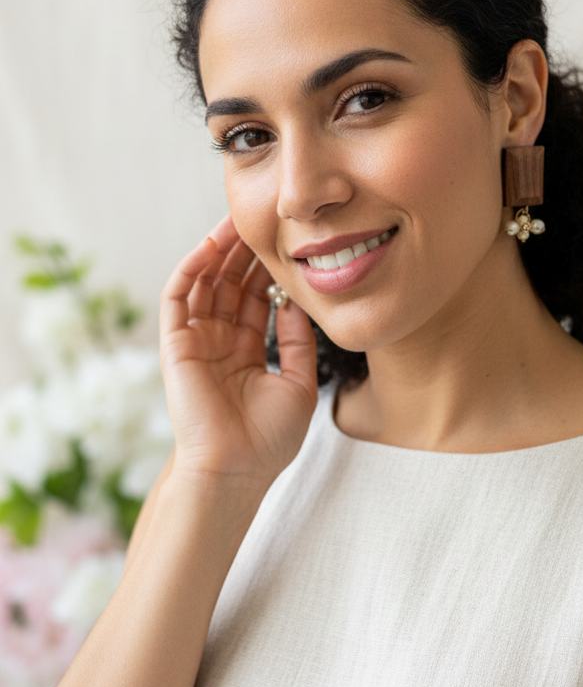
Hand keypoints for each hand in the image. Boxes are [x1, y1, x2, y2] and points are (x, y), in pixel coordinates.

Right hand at [160, 216, 317, 487]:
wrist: (236, 469)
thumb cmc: (268, 439)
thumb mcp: (299, 382)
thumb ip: (299, 340)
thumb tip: (302, 299)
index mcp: (246, 351)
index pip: (255, 297)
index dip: (267, 268)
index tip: (287, 239)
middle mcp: (219, 341)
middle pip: (230, 283)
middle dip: (244, 250)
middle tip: (261, 216)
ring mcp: (196, 341)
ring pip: (205, 282)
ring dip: (218, 251)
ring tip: (236, 220)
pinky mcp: (175, 343)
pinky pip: (179, 296)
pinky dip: (192, 268)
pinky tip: (210, 246)